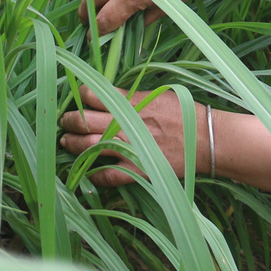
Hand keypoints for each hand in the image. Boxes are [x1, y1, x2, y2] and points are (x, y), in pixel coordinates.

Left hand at [58, 85, 209, 185]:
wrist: (206, 138)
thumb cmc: (185, 113)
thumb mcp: (157, 94)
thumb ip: (132, 96)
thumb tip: (111, 95)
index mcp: (130, 102)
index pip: (92, 94)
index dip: (79, 95)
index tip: (76, 98)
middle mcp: (125, 124)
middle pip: (83, 120)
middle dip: (69, 120)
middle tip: (64, 121)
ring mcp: (129, 148)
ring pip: (88, 147)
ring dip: (73, 145)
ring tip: (67, 143)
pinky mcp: (137, 169)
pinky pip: (108, 176)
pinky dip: (95, 176)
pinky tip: (89, 174)